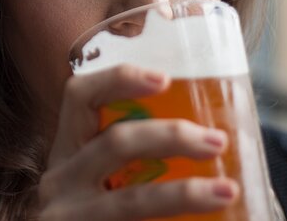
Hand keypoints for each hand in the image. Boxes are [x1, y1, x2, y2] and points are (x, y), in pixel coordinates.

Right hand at [34, 65, 238, 219]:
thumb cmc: (89, 216)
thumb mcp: (89, 185)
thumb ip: (127, 164)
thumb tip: (203, 142)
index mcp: (66, 154)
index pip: (79, 98)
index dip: (118, 80)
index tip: (163, 79)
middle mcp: (60, 181)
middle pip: (115, 143)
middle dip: (171, 137)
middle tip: (216, 141)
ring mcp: (68, 217)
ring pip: (132, 201)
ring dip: (185, 194)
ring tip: (226, 190)